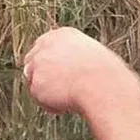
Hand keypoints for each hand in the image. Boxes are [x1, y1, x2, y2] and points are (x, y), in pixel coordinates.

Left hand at [23, 27, 138, 114]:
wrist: (102, 84)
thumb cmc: (106, 75)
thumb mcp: (93, 57)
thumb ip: (76, 59)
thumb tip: (73, 73)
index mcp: (63, 34)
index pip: (44, 46)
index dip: (49, 63)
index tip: (57, 76)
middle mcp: (46, 45)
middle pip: (32, 63)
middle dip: (42, 77)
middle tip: (59, 92)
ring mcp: (38, 63)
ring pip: (35, 83)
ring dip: (49, 93)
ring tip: (72, 97)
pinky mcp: (35, 83)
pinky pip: (40, 99)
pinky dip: (52, 105)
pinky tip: (68, 104)